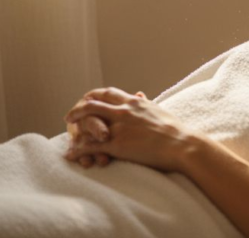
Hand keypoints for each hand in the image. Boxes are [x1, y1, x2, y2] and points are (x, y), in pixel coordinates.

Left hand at [63, 88, 196, 173]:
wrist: (181, 144)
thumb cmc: (174, 129)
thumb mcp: (158, 110)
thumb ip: (145, 102)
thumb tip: (139, 94)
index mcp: (134, 102)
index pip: (108, 93)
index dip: (94, 95)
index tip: (86, 98)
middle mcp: (124, 111)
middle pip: (93, 104)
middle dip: (78, 109)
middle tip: (70, 116)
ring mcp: (119, 127)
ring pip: (88, 124)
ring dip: (75, 129)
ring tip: (68, 135)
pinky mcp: (117, 144)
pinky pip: (91, 146)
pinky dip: (78, 150)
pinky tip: (71, 155)